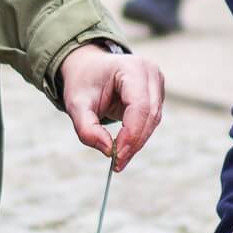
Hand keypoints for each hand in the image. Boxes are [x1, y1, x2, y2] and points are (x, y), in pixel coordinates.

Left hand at [58, 44, 163, 170]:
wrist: (89, 68)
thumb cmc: (83, 83)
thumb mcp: (75, 105)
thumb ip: (87, 129)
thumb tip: (108, 151)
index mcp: (131, 68)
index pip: (140, 106)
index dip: (131, 134)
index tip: (115, 157)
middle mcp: (150, 72)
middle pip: (150, 115)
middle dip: (134, 142)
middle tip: (117, 164)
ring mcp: (157, 82)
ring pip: (153, 121)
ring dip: (137, 142)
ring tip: (118, 158)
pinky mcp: (157, 94)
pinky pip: (152, 121)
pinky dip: (138, 136)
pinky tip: (124, 146)